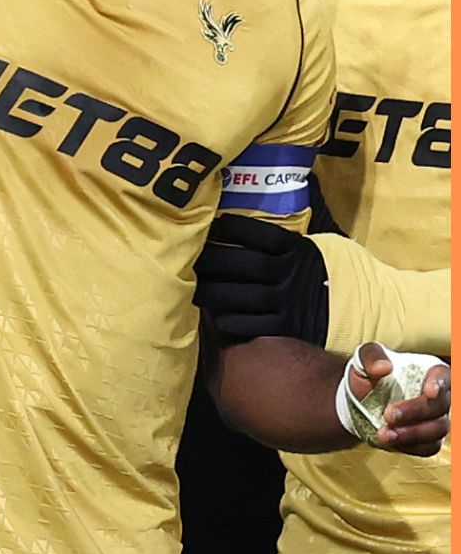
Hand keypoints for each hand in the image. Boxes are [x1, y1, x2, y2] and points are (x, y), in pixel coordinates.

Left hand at [194, 214, 328, 345]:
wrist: (366, 308)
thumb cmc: (324, 274)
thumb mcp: (312, 249)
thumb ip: (282, 243)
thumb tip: (236, 228)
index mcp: (298, 250)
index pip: (262, 234)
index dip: (234, 229)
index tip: (211, 226)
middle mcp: (292, 273)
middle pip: (245, 263)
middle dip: (213, 261)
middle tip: (188, 260)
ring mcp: (290, 301)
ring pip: (244, 295)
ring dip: (213, 293)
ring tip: (193, 290)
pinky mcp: (289, 327)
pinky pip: (254, 325)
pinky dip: (232, 321)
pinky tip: (215, 317)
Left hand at [349, 343, 450, 456]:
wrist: (360, 402)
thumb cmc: (369, 376)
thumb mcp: (364, 361)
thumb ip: (371, 358)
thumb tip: (383, 367)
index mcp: (430, 372)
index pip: (445, 377)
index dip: (440, 384)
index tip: (429, 391)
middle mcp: (439, 397)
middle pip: (440, 406)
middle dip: (415, 412)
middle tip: (389, 414)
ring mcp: (436, 420)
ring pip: (437, 430)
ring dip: (411, 434)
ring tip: (384, 434)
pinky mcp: (427, 439)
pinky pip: (427, 447)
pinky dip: (409, 446)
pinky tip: (389, 441)